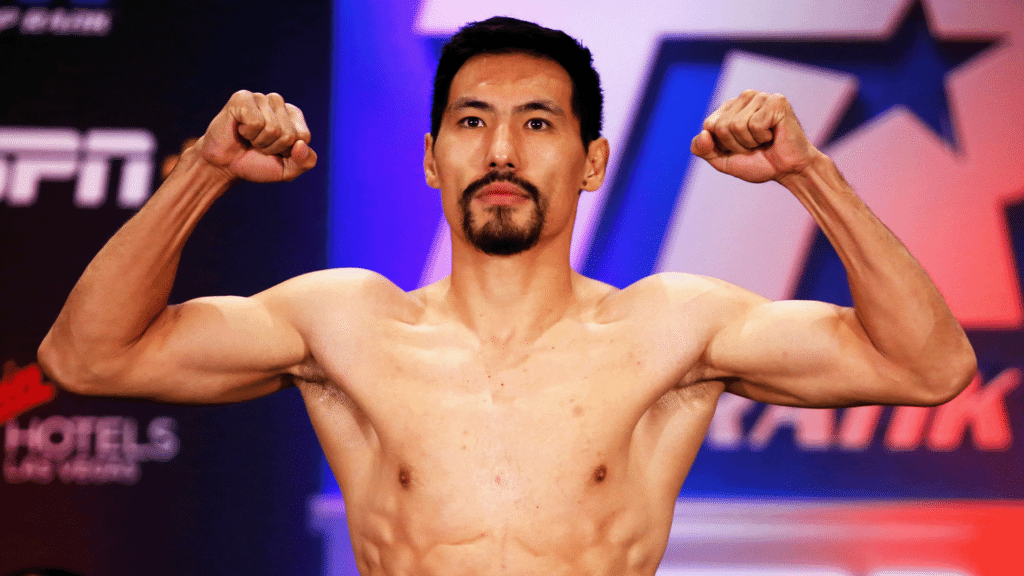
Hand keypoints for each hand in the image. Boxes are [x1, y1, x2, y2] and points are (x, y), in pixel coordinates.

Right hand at [196, 90, 317, 182]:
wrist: (224, 166)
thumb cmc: (256, 163)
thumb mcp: (287, 170)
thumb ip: (305, 162)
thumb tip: (301, 144)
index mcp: (293, 115)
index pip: (304, 137)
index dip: (288, 152)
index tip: (274, 151)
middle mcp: (278, 102)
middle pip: (289, 134)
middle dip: (273, 148)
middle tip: (258, 146)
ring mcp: (260, 98)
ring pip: (273, 128)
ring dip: (260, 141)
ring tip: (249, 138)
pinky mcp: (242, 98)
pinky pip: (256, 122)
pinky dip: (248, 133)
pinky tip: (240, 129)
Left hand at [691, 90, 818, 183]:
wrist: (788, 170)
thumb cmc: (758, 162)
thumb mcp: (722, 160)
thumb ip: (702, 149)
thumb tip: (703, 133)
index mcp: (729, 107)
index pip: (709, 125)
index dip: (722, 145)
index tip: (739, 148)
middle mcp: (744, 97)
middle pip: (721, 126)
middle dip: (736, 145)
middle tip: (754, 146)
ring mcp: (760, 97)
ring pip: (737, 125)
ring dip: (750, 142)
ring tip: (764, 140)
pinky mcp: (776, 101)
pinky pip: (755, 124)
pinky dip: (763, 137)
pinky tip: (773, 135)